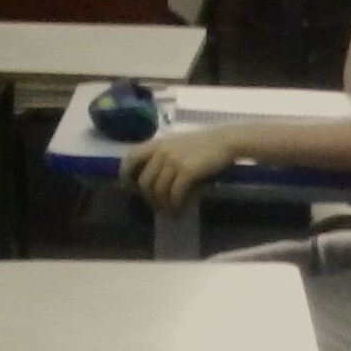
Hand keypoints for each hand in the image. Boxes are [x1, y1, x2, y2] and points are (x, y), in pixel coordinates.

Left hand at [126, 129, 241, 208]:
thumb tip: (152, 179)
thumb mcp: (176, 144)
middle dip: (148, 198)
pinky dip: (175, 204)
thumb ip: (162, 155)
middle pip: (144, 181)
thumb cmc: (202, 143)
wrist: (225, 140)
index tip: (129, 187)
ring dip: (162, 204)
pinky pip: (174, 193)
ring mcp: (173, 161)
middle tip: (157, 205)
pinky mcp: (187, 171)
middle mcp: (161, 151)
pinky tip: (178, 208)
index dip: (125, 175)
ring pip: (158, 190)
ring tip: (169, 210)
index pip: (130, 158)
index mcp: (156, 143)